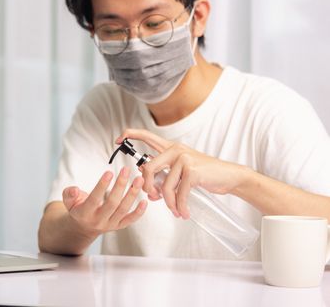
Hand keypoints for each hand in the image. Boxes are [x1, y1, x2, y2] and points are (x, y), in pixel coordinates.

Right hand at [62, 167, 146, 236]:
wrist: (84, 227)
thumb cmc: (78, 209)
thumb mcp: (68, 201)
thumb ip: (69, 193)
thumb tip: (75, 189)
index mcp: (85, 213)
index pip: (94, 199)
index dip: (102, 186)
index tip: (109, 172)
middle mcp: (98, 220)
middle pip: (112, 203)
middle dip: (120, 185)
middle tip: (126, 170)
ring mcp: (110, 224)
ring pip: (123, 209)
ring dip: (132, 194)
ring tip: (139, 179)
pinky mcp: (119, 226)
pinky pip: (130, 220)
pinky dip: (139, 212)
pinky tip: (145, 200)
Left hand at [116, 129, 245, 218]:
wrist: (228, 176)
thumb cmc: (204, 174)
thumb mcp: (181, 171)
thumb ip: (164, 175)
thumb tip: (148, 189)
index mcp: (170, 148)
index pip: (147, 136)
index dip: (130, 134)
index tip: (118, 139)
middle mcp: (175, 150)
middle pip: (148, 169)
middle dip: (147, 187)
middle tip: (154, 198)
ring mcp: (184, 158)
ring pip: (164, 186)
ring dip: (168, 202)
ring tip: (175, 210)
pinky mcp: (192, 170)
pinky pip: (178, 193)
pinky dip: (180, 206)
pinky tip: (184, 212)